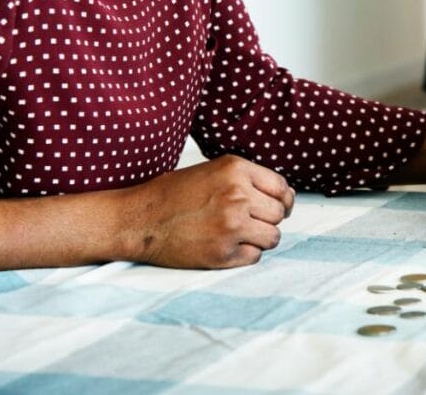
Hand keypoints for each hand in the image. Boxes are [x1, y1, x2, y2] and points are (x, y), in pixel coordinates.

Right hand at [122, 155, 294, 268]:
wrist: (138, 219)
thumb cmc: (174, 193)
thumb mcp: (213, 171)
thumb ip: (248, 179)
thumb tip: (287, 197)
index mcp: (236, 169)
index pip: (282, 187)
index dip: (281, 199)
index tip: (274, 206)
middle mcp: (237, 195)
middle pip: (280, 214)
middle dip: (268, 219)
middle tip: (247, 221)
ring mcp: (231, 225)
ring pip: (273, 237)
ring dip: (259, 238)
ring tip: (236, 234)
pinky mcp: (223, 252)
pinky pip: (255, 256)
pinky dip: (245, 254)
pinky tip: (224, 245)